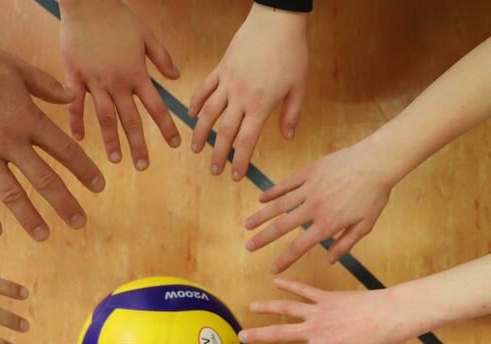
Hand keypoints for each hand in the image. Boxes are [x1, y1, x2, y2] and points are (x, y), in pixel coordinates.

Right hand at [0, 32, 104, 240]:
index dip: (85, 170)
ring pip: (11, 194)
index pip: (65, 151)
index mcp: (27, 118)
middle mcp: (8, 141)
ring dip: (30, 217)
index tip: (99, 186)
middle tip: (80, 223)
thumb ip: (46, 85)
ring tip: (44, 235)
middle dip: (65, 203)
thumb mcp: (15, 66)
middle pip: (44, 179)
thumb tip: (72, 96)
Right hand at [60, 0, 180, 168]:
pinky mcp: (74, 76)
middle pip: (130, 119)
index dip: (166, 127)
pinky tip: (79, 139)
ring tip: (116, 160)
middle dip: (138, 145)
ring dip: (111, 140)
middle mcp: (117, 82)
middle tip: (144, 167)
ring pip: (104, 117)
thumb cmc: (118, 17)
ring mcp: (94, 81)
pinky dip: (76, 121)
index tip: (175, 145)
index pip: (156, 107)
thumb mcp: (146, 35)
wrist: (87, 2)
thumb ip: (162, 58)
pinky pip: (75, 103)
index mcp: (136, 73)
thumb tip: (177, 77)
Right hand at [189, 4, 307, 179]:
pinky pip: (205, 88)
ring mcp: (228, 81)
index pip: (246, 140)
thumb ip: (291, 114)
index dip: (240, 161)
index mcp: (261, 104)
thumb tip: (287, 137)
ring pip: (208, 112)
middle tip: (214, 171)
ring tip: (195, 149)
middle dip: (218, 154)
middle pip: (224, 132)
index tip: (235, 176)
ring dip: (200, 133)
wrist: (276, 21)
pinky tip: (191, 114)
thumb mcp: (299, 87)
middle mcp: (240, 96)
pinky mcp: (221, 67)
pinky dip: (196, 102)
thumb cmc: (292, 53)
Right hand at [240, 278, 411, 343]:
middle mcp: (314, 330)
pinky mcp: (326, 297)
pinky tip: (276, 281)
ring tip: (251, 307)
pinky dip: (289, 285)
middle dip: (257, 335)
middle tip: (240, 336)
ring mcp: (318, 311)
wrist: (389, 316)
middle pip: (279, 332)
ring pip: (286, 308)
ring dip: (266, 307)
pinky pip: (304, 289)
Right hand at [243, 140, 394, 272]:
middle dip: (263, 239)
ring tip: (247, 225)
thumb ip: (345, 244)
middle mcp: (313, 208)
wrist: (377, 162)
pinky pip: (286, 184)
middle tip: (249, 247)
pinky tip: (261, 198)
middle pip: (281, 226)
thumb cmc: (374, 195)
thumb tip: (330, 260)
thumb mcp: (364, 225)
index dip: (284, 260)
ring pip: (278, 205)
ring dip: (261, 216)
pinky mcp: (308, 172)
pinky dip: (272, 192)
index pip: (299, 247)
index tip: (273, 269)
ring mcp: (309, 189)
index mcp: (327, 224)